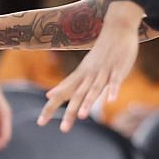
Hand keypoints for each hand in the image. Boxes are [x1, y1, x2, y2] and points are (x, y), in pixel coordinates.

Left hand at [38, 7, 142, 129]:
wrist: (116, 30)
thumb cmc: (99, 53)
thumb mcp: (81, 70)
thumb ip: (68, 84)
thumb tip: (50, 95)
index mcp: (79, 76)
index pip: (61, 94)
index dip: (51, 107)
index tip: (40, 122)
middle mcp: (88, 75)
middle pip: (76, 95)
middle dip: (70, 112)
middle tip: (63, 129)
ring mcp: (103, 72)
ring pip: (94, 89)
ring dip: (88, 102)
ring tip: (83, 116)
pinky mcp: (117, 69)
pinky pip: (114, 82)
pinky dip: (112, 90)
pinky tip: (110, 101)